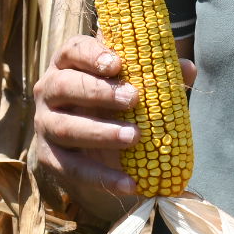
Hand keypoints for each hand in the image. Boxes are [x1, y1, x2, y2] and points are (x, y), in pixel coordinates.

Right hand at [32, 34, 196, 210]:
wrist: (96, 143)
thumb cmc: (115, 99)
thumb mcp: (135, 81)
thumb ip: (159, 71)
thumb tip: (188, 68)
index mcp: (69, 62)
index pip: (73, 50)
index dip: (92, 55)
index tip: (117, 63)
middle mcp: (50, 89)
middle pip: (64, 85)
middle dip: (99, 92)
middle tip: (133, 99)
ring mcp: (45, 123)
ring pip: (65, 127)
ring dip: (101, 133)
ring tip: (134, 137)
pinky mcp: (50, 157)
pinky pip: (73, 169)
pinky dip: (101, 178)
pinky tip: (129, 183)